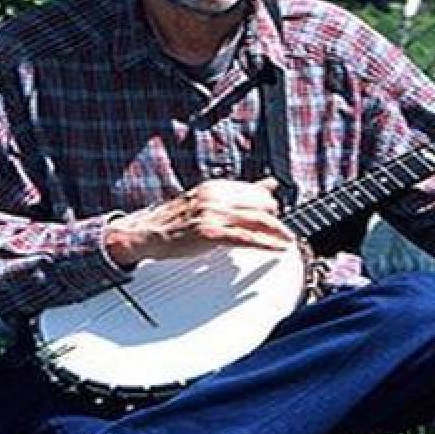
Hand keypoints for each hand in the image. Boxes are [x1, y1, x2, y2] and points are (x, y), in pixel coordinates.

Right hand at [104, 176, 294, 268]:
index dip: (270, 204)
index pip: (256, 191)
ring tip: (288, 240)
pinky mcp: (210, 233)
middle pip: (261, 204)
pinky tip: (278, 249)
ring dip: (278, 232)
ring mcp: (212, 214)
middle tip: (282, 231)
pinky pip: (246, 238)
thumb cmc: (175, 221)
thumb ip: (236, 195)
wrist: (146, 234)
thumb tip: (268, 184)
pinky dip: (266, 244)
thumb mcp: (207, 200)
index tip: (277, 214)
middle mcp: (216, 196)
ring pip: (257, 220)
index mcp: (216, 187)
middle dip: (275, 219)